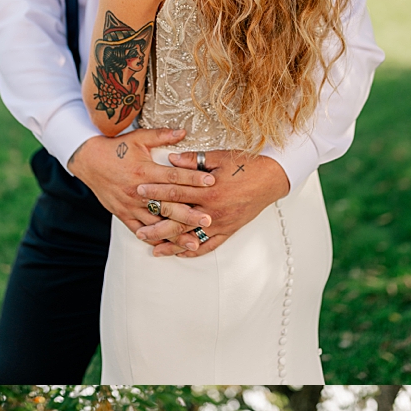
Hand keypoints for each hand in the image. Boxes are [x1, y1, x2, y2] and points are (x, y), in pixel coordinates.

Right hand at [68, 129, 213, 239]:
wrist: (88, 160)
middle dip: (189, 213)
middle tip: (208, 219)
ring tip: (194, 242)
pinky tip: (168, 246)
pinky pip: (139, 230)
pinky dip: (154, 238)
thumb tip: (183, 131)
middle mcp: (138, 191)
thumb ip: (162, 135)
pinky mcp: (122, 214)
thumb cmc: (115, 148)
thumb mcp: (138, 138)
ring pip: (156, 222)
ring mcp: (130, 205)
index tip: (211, 182)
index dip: (193, 179)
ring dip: (175, 233)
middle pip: (168, 204)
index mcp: (144, 171)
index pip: (173, 176)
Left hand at [133, 150, 287, 256]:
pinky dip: (195, 250)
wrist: (272, 178)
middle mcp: (213, 210)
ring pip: (192, 237)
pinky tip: (181, 254)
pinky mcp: (230, 230)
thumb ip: (192, 160)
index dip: (155, 192)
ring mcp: (221, 222)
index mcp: (208, 190)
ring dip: (172, 244)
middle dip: (157, 226)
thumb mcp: (218, 157)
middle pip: (178, 220)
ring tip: (154, 249)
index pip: (175, 192)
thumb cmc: (246, 164)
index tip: (139, 192)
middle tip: (138, 231)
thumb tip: (170, 159)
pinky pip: (210, 244)